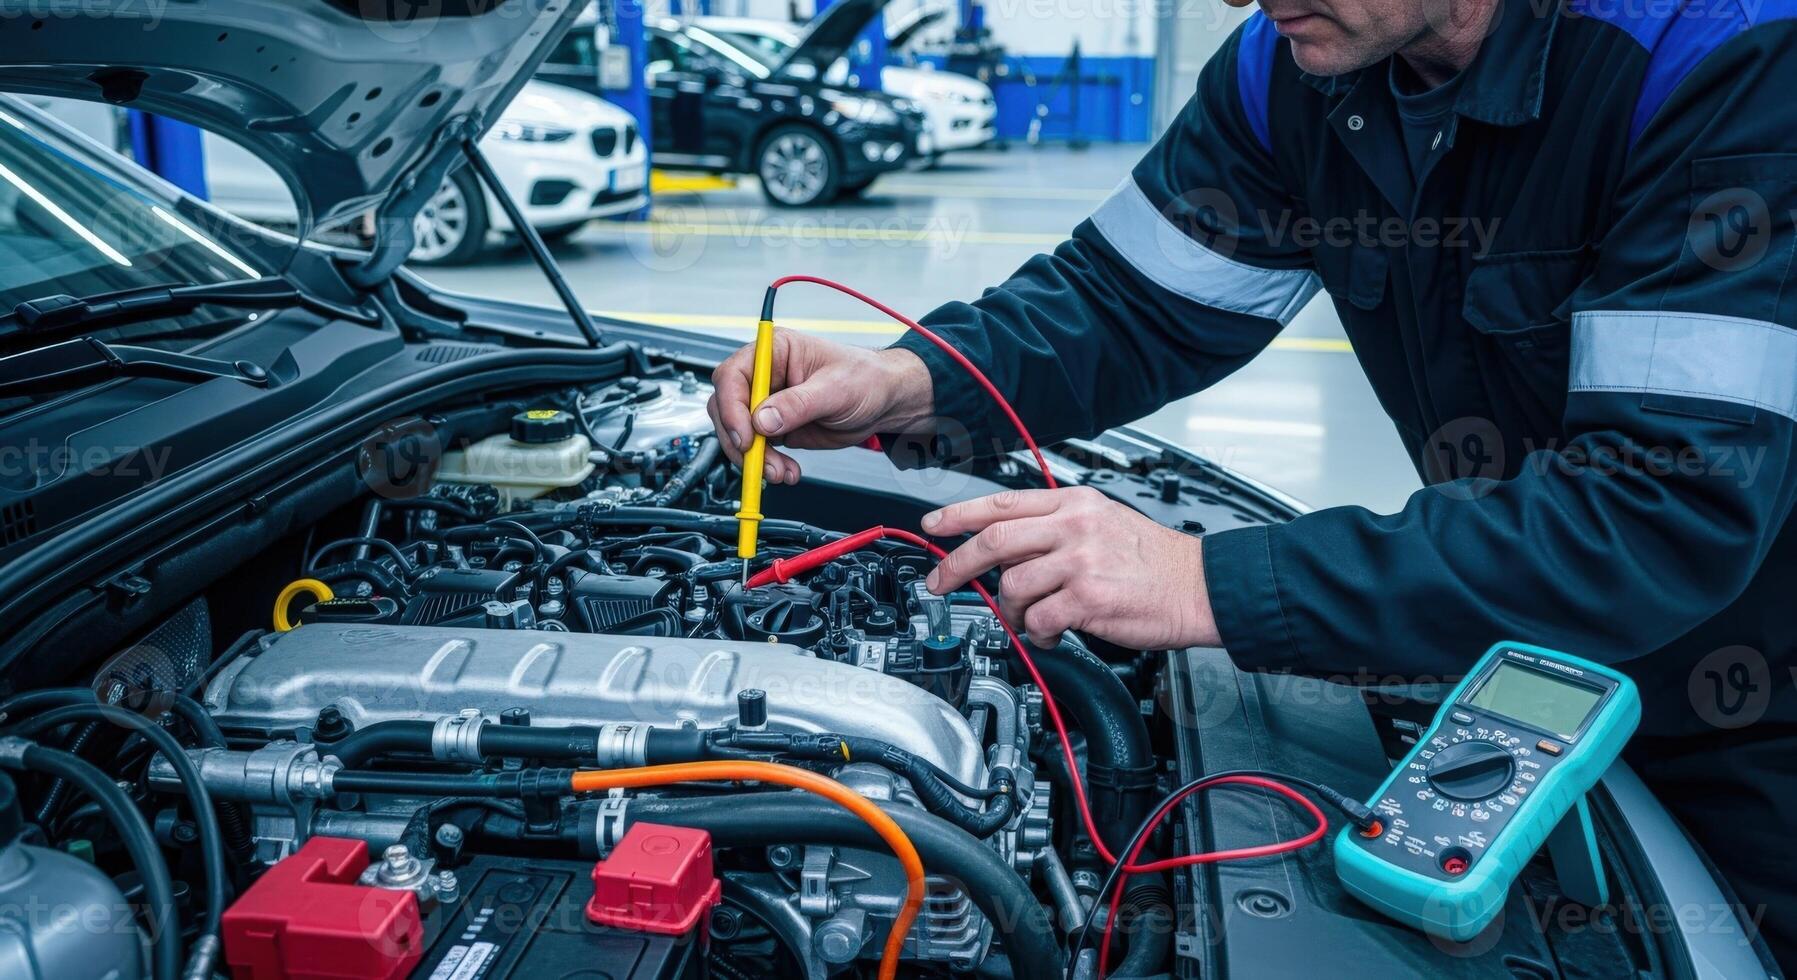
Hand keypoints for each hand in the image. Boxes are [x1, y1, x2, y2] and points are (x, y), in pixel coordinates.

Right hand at [707, 331, 935, 484]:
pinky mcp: (774, 427)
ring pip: (738, 433)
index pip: (733, 375)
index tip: (746, 436)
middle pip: (727, 407)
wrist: (883, 402)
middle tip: (760, 461)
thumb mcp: (835, 389)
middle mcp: (765, 376)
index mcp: (775, 351)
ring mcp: (767, 403)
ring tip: (781, 472)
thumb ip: (798, 404)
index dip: (732, 407)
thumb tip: (762, 419)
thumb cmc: (865, 379)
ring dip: (754, 458)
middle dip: (740, 439)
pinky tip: (787, 471)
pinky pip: (756, 450)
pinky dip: (766, 465)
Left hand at [921, 487, 1220, 649]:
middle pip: (994, 540)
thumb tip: (1009, 551)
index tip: (933, 525)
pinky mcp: (1088, 599)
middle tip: (940, 581)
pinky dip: (1039, 634)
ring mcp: (1080, 562)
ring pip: (1013, 586)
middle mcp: (1074, 527)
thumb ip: (1057, 530)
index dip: (960, 515)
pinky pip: (1039, 620)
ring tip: (1030, 618)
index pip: (1003, 503)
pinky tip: (1053, 634)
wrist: (1201, 586)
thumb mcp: (1104, 523)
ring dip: (1011, 610)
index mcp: (1075, 503)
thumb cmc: (1156, 561)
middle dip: (957, 565)